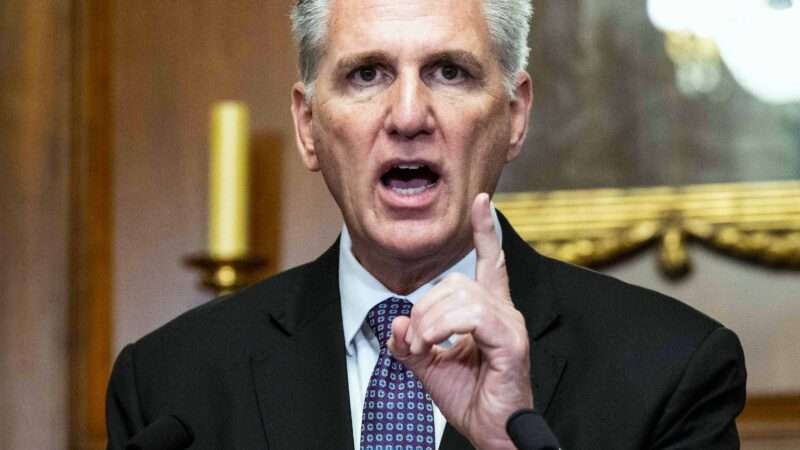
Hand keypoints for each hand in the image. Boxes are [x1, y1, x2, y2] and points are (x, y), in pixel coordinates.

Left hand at [387, 193, 532, 449]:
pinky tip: (437, 347)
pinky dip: (442, 328)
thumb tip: (398, 321)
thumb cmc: (470, 399)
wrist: (491, 433)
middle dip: (424, 308)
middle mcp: (504, 311)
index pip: (490, 261)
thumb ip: (412, 342)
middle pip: (455, 282)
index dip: (485, 230)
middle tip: (417, 342)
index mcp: (489, 311)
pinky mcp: (511, 340)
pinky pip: (471, 315)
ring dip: (430, 321)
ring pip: (459, 295)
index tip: (481, 200)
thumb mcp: (429, 367)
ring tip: (425, 348)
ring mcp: (510, 324)